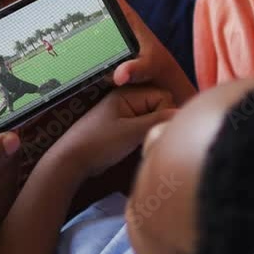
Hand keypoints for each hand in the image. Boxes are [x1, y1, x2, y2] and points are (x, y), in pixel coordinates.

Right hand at [36, 0, 196, 105]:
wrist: (154, 75)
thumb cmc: (153, 65)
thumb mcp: (147, 66)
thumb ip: (136, 69)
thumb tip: (120, 76)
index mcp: (120, 11)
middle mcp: (105, 13)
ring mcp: (95, 25)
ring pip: (70, 4)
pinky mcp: (89, 39)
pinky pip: (69, 23)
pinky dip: (53, 17)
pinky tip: (38, 22)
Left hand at [48, 86, 175, 178]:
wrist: (71, 160)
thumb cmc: (100, 143)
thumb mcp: (132, 132)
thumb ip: (159, 121)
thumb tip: (182, 116)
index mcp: (128, 92)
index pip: (163, 96)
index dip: (164, 114)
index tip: (153, 130)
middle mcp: (127, 98)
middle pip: (159, 106)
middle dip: (159, 122)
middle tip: (148, 138)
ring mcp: (124, 112)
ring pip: (152, 118)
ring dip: (151, 131)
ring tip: (141, 144)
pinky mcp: (122, 126)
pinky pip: (143, 126)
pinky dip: (144, 136)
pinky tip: (137, 147)